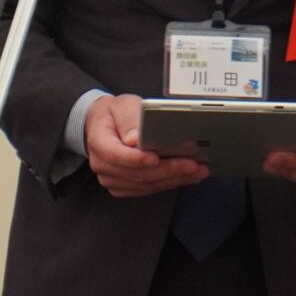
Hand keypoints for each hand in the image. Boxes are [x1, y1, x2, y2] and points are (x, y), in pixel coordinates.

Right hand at [84, 94, 207, 197]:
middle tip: (192, 165)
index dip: (136, 159)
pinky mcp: (123, 186)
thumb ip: (129, 119)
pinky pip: (147, 189)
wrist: (105, 126)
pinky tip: (186, 177)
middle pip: (136, 174)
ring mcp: (112, 179)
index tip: (156, 158)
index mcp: (99, 142)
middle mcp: (102, 165)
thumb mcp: (121, 105)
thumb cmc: (115, 114)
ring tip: (196, 171)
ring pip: (145, 185)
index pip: (116, 155)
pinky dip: (168, 183)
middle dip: (167, 170)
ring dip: (173, 179)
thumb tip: (135, 139)